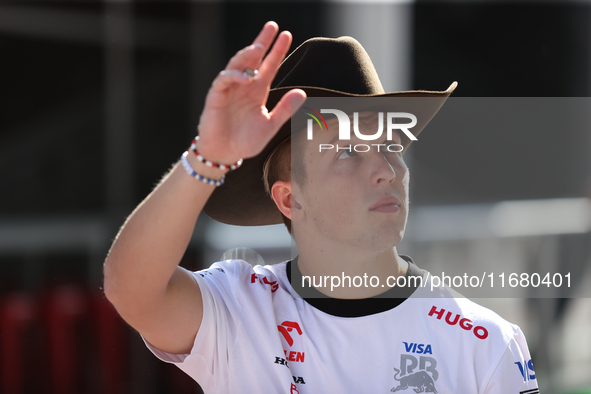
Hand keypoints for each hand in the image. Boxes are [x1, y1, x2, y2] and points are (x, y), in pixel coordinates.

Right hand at [196, 21, 306, 163]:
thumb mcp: (270, 125)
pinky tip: (244, 77)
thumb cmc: (246, 141)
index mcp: (258, 91)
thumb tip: (302, 92)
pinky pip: (223, 80)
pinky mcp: (216, 97)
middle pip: (253, 59)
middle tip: (272, 26)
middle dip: (262, 42)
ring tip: (259, 47)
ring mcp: (229, 90)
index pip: (269, 66)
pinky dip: (233, 76)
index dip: (277, 51)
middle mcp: (244, 86)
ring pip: (237, 65)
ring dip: (247, 55)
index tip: (286, 35)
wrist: (226, 154)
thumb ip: (285, 109)